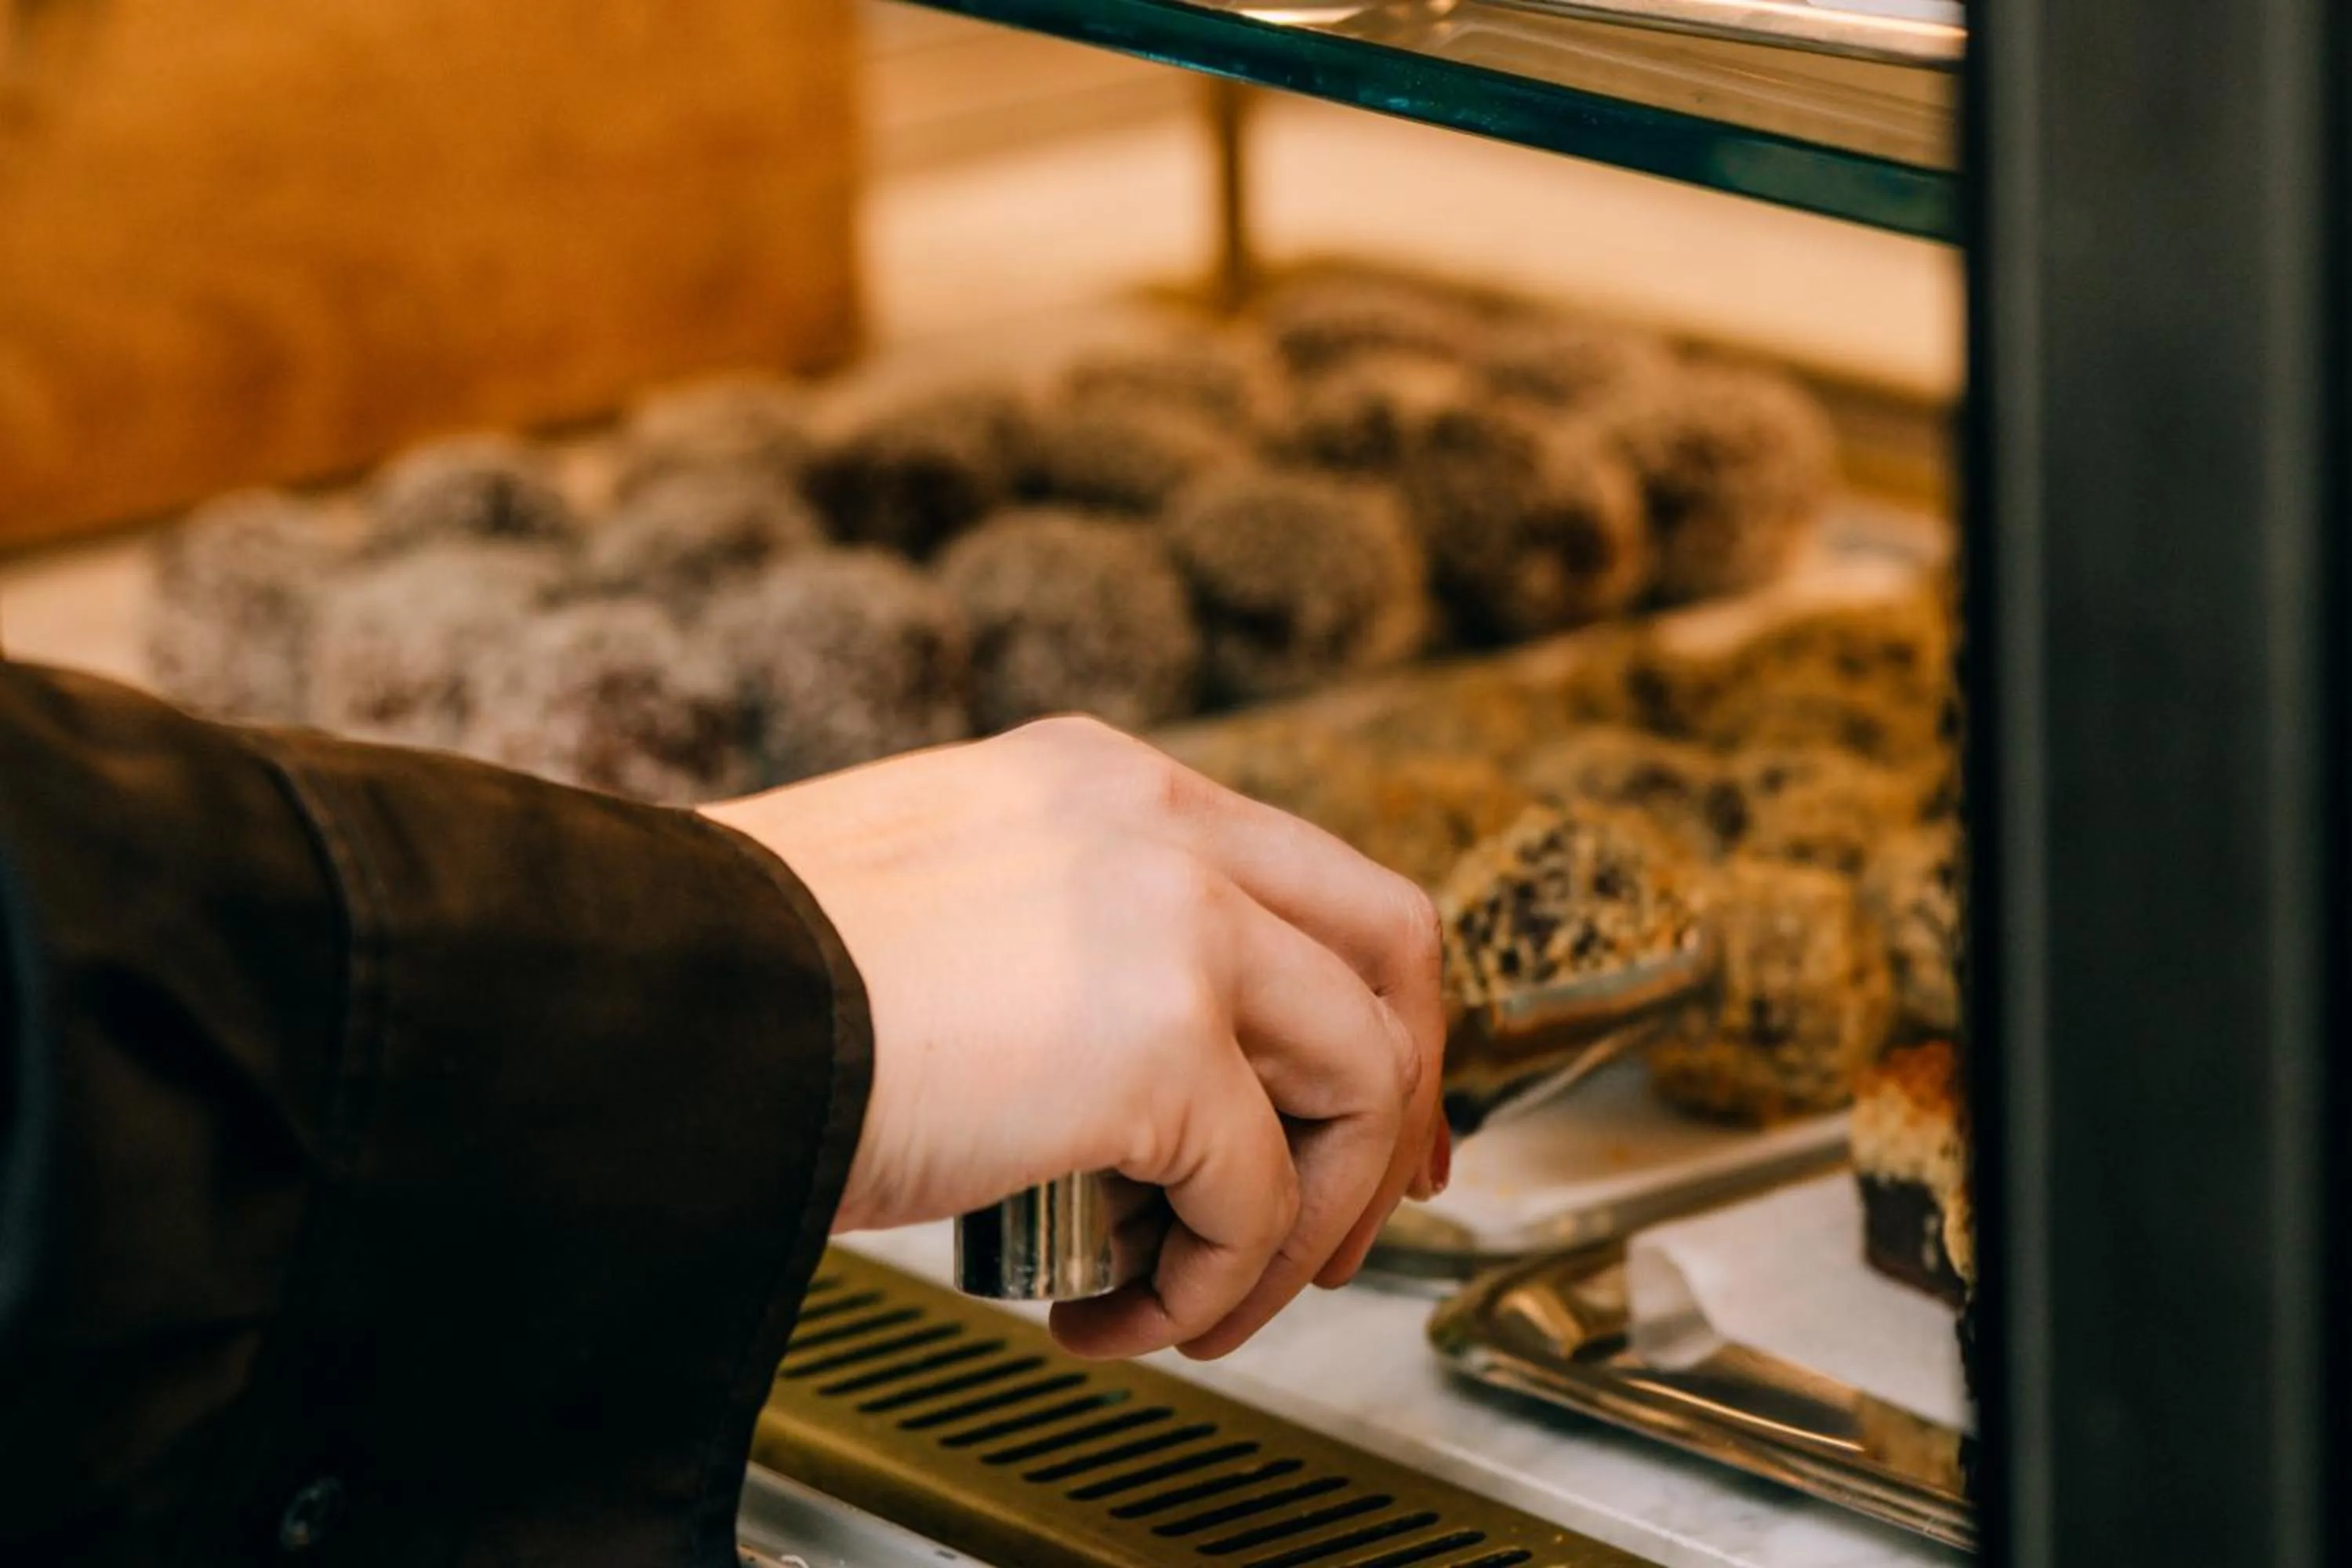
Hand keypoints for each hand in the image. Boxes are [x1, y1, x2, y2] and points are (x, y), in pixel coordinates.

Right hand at [701, 717, 1446, 1360]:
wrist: (645, 1001)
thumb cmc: (747, 982)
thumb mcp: (939, 912)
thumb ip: (1067, 951)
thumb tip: (1149, 1087)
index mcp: (1099, 785)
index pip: (1312, 879)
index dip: (1368, 1006)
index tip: (1357, 1112)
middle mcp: (1155, 825)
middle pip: (1393, 951)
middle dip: (1394, 1101)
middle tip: (1351, 1214)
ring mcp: (1172, 920)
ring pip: (1360, 1076)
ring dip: (1300, 1221)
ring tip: (1197, 1300)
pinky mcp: (1158, 1040)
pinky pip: (1256, 1198)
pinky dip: (1209, 1287)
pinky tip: (1107, 1315)